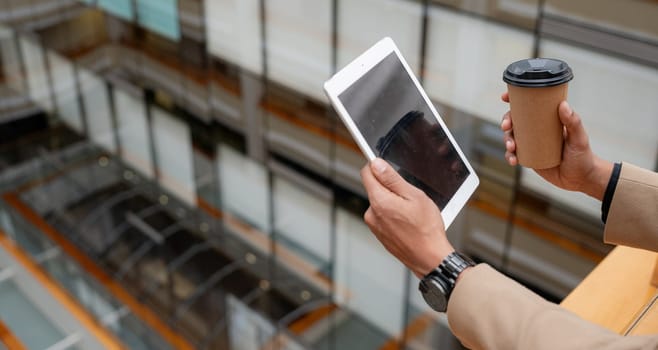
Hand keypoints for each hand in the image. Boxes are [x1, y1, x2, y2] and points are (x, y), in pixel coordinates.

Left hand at [360, 158, 453, 277]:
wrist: (429, 258)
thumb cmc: (426, 229)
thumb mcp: (414, 196)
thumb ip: (392, 178)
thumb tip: (376, 164)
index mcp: (379, 201)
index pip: (367, 173)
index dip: (377, 166)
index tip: (387, 167)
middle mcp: (371, 214)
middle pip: (375, 188)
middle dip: (390, 187)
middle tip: (409, 196)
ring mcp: (374, 225)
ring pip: (380, 202)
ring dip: (393, 202)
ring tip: (411, 213)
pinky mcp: (379, 234)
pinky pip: (383, 216)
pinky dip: (394, 215)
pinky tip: (408, 223)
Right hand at [501, 92, 612, 199]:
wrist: (581, 178)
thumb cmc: (583, 156)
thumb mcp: (579, 138)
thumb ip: (573, 122)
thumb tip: (563, 105)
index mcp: (548, 120)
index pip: (530, 106)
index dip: (515, 100)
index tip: (505, 97)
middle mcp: (537, 130)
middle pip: (515, 121)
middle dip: (506, 121)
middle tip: (506, 126)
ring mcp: (531, 144)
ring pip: (512, 137)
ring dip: (506, 140)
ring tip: (512, 147)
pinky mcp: (528, 157)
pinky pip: (514, 154)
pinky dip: (510, 156)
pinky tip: (513, 160)